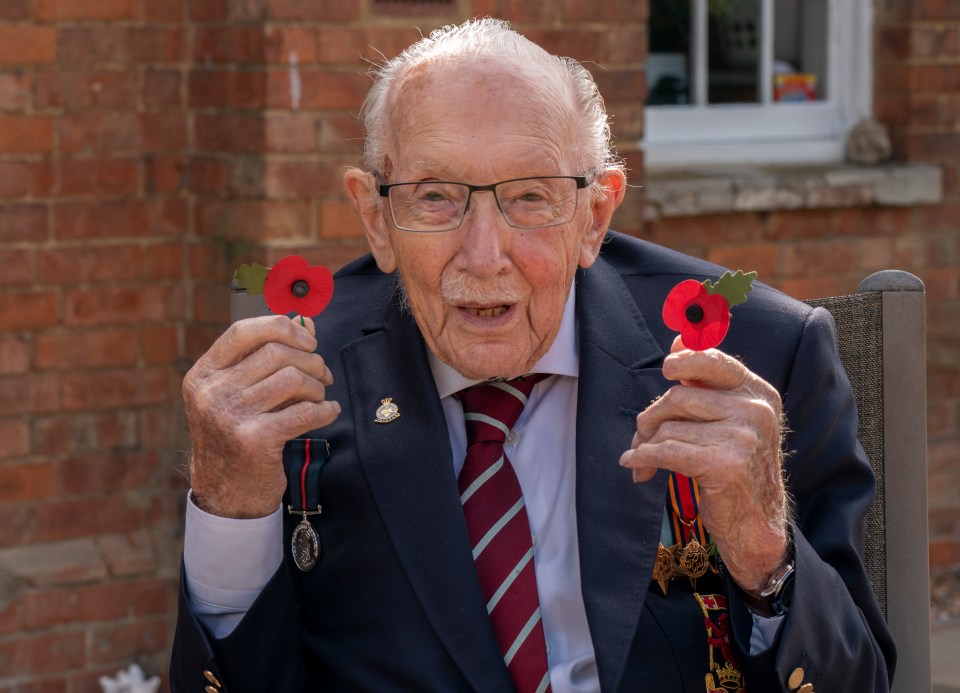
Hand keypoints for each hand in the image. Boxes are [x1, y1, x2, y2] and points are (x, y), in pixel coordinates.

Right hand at [182, 315, 340, 518]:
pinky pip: (305, 411)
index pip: (243, 331)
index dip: (282, 327)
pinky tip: (329, 413)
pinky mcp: (254, 440)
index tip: (308, 341)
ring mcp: (230, 416)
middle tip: (323, 376)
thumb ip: (265, 359)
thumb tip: (303, 322)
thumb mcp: (238, 395)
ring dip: (317, 387)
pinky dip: (326, 410)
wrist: (227, 495)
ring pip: (294, 379)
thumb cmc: (238, 437)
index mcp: (203, 375)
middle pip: (276, 352)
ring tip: (319, 398)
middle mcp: (211, 393)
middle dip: (311, 361)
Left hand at [619, 337, 789, 591]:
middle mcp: (755, 411)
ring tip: (645, 459)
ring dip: (647, 445)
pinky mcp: (725, 464)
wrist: (756, 523)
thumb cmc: (736, 468)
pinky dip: (643, 460)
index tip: (668, 369)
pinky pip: (666, 452)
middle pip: (678, 397)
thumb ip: (705, 383)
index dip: (686, 362)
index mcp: (759, 394)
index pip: (715, 363)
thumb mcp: (729, 420)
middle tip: (642, 436)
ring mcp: (743, 437)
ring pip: (669, 427)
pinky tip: (636, 468)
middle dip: (652, 418)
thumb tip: (679, 340)